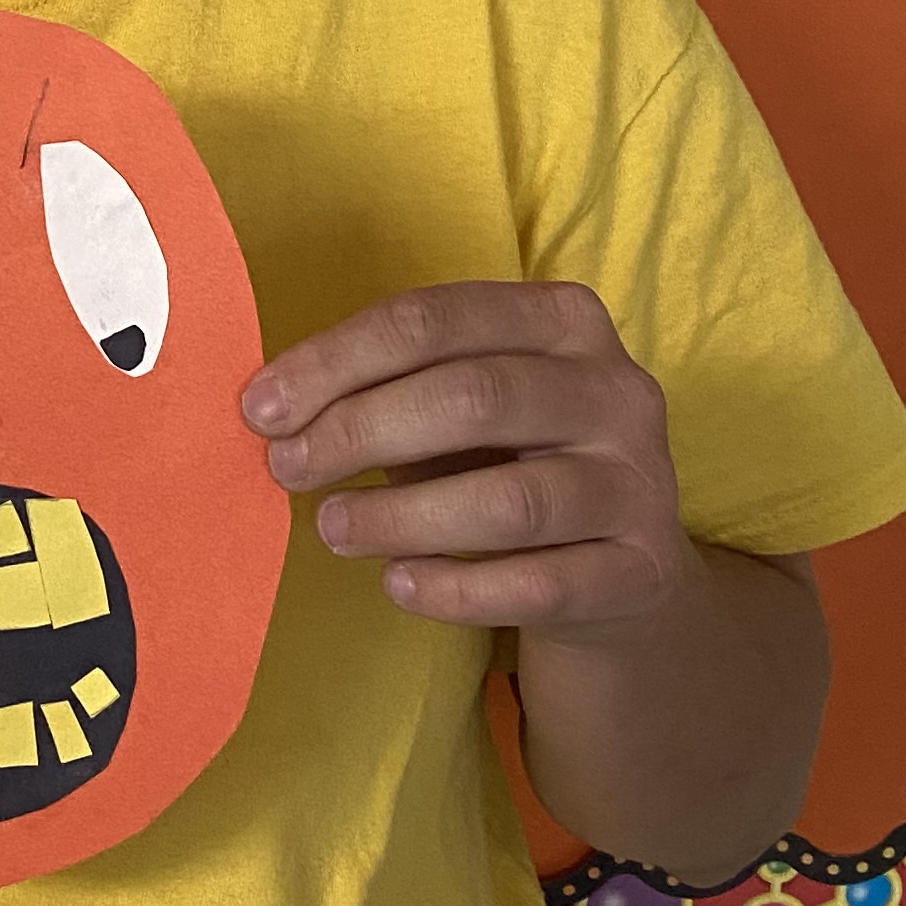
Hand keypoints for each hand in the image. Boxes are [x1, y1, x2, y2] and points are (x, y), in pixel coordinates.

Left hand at [239, 280, 688, 639]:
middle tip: (286, 467)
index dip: (339, 359)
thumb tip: (277, 410)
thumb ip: (390, 391)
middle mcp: (617, 390)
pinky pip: (541, 585)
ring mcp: (640, 483)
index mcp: (565, 319)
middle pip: (476, 396)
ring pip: (511, 500)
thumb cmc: (509, 461)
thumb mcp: (461, 406)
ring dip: (402, 516)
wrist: (617, 568)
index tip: (262, 407)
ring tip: (331, 527)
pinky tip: (398, 583)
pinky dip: (458, 587)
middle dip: (362, 430)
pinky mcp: (643, 571)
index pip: (438, 318)